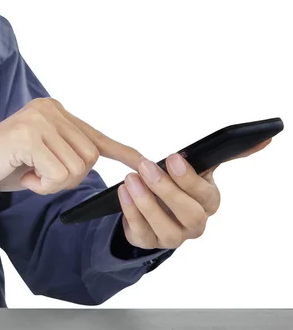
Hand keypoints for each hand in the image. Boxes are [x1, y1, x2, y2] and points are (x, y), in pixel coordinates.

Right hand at [0, 98, 141, 193]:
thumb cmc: (7, 164)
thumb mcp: (43, 156)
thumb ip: (68, 152)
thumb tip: (98, 161)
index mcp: (56, 111)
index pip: (96, 135)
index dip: (121, 151)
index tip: (143, 161)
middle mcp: (50, 109)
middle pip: (89, 157)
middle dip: (69, 178)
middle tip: (40, 177)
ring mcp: (39, 120)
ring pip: (76, 167)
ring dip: (53, 183)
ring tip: (31, 174)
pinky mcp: (29, 135)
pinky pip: (57, 174)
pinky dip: (42, 186)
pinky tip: (24, 176)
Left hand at [117, 139, 271, 249]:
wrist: (152, 210)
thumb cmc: (177, 184)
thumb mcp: (197, 169)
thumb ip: (225, 154)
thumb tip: (261, 141)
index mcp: (208, 202)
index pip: (206, 195)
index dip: (189, 179)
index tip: (172, 158)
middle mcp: (195, 224)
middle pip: (189, 213)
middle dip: (166, 189)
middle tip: (145, 167)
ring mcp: (173, 237)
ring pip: (165, 228)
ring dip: (146, 203)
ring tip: (130, 180)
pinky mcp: (150, 243)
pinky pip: (141, 232)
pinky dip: (130, 212)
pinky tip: (123, 192)